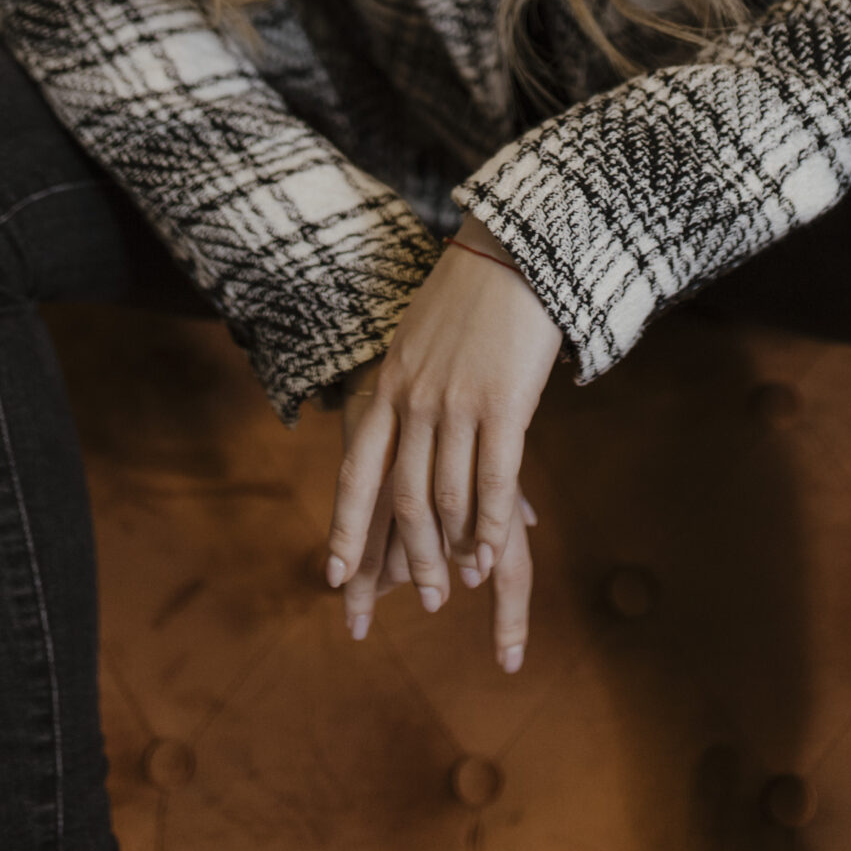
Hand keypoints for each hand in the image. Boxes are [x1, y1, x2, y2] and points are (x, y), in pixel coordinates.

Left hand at [324, 223, 561, 668]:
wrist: (515, 250)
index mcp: (388, 385)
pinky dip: (490, 524)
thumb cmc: (471, 295)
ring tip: (463, 583)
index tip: (335, 576)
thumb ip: (408, 385)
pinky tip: (491, 554)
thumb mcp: (418, 340)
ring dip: (454, 549)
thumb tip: (401, 418)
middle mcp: (415, 400)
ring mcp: (457, 404)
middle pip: (404, 498)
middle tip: (425, 600)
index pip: (358, 470)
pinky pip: (494, 481)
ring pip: (448, 497)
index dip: (346, 527)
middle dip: (413, 557)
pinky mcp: (503, 404)